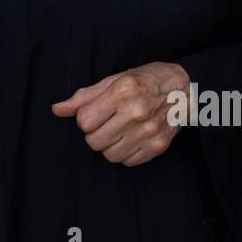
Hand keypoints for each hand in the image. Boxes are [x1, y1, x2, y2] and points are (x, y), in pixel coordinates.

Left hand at [51, 61, 189, 165]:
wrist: (184, 87)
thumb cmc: (145, 80)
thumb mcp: (114, 80)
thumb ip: (84, 96)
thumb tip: (57, 109)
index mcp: (122, 91)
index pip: (84, 121)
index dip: (85, 118)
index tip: (95, 112)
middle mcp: (136, 112)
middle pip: (94, 141)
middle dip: (94, 133)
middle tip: (106, 123)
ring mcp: (149, 131)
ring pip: (109, 155)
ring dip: (109, 145)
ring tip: (118, 131)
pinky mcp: (159, 146)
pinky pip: (128, 162)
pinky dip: (125, 153)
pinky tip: (131, 138)